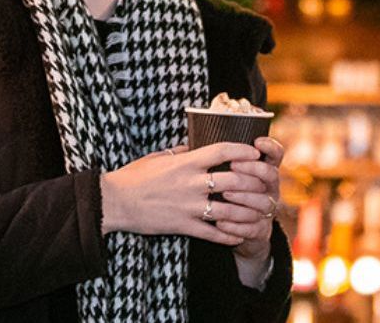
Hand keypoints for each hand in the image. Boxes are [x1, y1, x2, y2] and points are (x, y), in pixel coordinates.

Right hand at [101, 142, 265, 245]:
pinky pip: (213, 234)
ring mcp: (188, 206)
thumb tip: (198, 145)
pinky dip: (230, 235)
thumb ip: (182, 152)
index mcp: (186, 163)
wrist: (114, 201)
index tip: (255, 153)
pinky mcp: (183, 226)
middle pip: (234, 181)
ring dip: (249, 212)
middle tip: (265, 185)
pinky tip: (241, 234)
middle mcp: (191, 183)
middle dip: (254, 183)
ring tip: (261, 212)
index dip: (243, 151)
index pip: (222, 151)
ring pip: (229, 211)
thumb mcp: (159, 157)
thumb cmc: (134, 176)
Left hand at [216, 137, 283, 286]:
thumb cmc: (224, 194)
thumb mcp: (222, 174)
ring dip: (244, 197)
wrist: (235, 231)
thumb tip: (194, 136)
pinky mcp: (259, 231)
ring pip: (263, 202)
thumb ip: (216, 158)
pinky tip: (219, 222)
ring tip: (225, 194)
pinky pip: (252, 228)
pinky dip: (235, 225)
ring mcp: (266, 211)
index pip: (275, 154)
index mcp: (263, 172)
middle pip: (271, 175)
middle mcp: (269, 190)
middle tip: (233, 166)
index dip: (270, 147)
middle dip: (253, 169)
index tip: (257, 141)